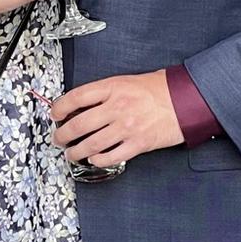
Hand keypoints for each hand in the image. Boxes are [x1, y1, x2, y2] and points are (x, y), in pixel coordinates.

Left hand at [51, 71, 182, 165]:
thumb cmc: (159, 89)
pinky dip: (98, 160)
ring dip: (75, 152)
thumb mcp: (127, 81)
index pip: (76, 98)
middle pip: (78, 125)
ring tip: (71, 153)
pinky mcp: (138, 144)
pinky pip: (110, 157)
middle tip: (58, 138)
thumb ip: (104, 93)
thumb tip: (80, 106)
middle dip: (62, 135)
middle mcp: (117, 107)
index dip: (59, 107)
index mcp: (113, 87)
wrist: (185, 100)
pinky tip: (94, 159)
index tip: (54, 114)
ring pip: (90, 144)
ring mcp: (127, 127)